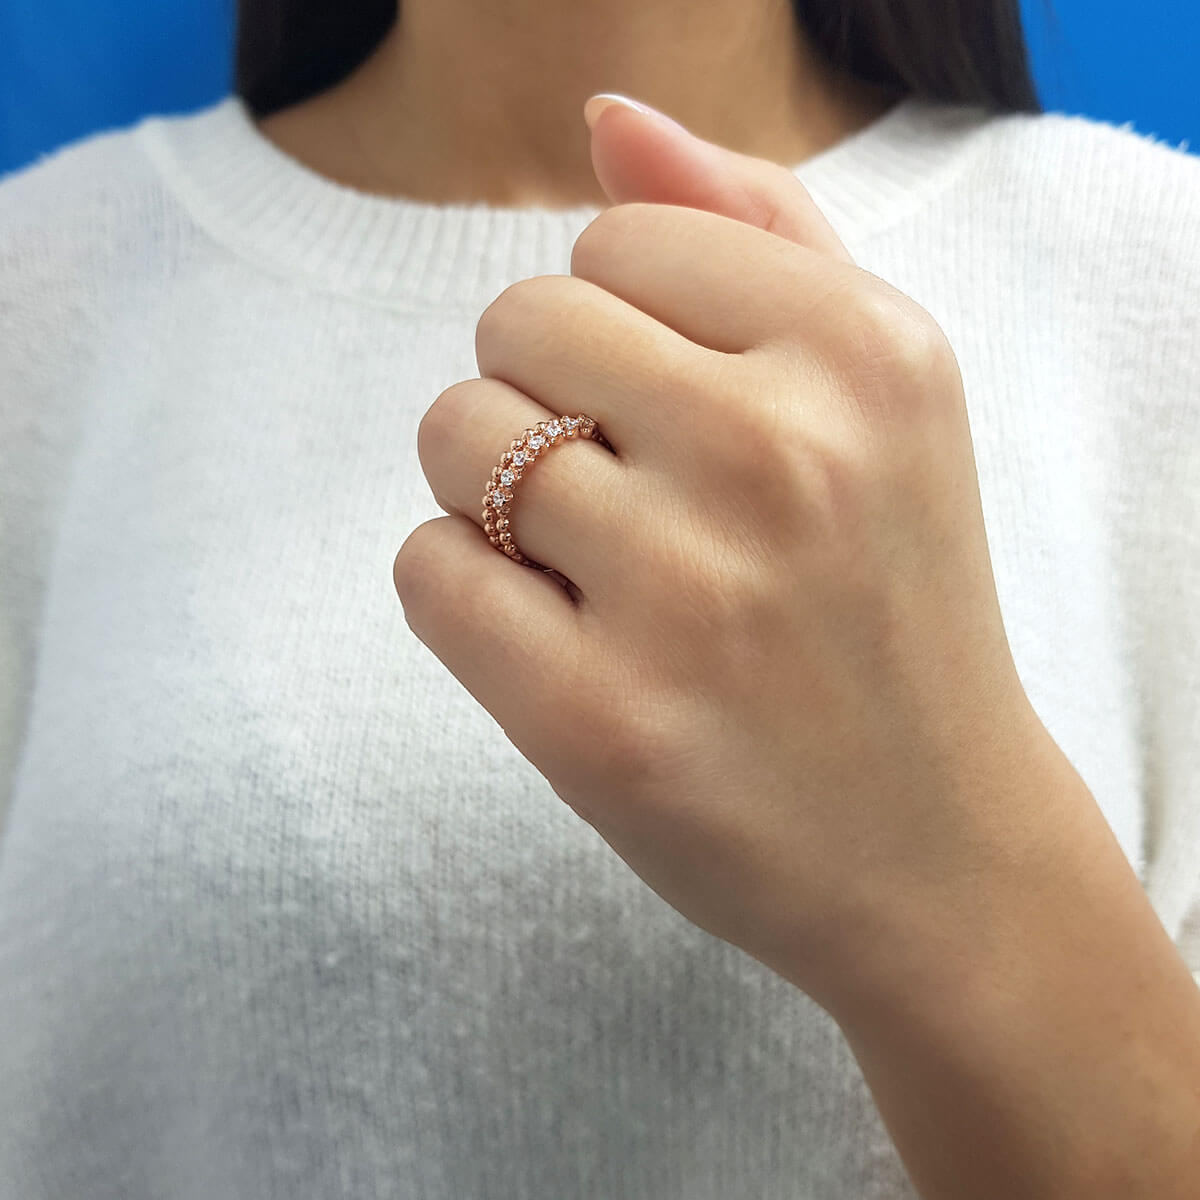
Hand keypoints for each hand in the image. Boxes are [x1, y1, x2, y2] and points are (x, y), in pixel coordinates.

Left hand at [393, 94, 1079, 1014]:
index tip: (673, 414)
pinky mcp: (599, 722)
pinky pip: (427, 570)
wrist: (935, 847)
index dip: (617, 330)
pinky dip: (463, 590)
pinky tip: (552, 637)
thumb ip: (758, 229)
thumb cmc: (890, 605)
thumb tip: (608, 123)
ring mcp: (689, 595)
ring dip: (493, 491)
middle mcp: (784, 454)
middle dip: (539, 394)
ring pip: (456, 438)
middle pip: (517, 323)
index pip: (613, 243)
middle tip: (618, 490)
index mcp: (867, 351)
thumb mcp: (884, 392)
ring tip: (589, 564)